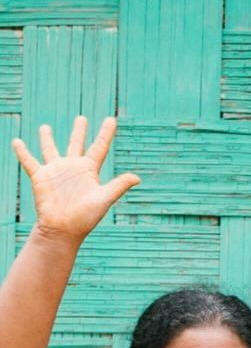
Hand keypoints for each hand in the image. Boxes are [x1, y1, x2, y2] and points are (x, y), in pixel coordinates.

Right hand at [13, 115, 139, 244]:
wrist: (63, 229)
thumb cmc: (85, 218)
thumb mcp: (104, 199)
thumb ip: (118, 186)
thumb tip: (137, 178)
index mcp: (89, 171)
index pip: (100, 147)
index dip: (106, 133)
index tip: (111, 119)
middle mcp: (73, 168)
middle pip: (77, 143)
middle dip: (79, 131)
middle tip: (81, 118)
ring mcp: (56, 171)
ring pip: (50, 149)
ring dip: (47, 138)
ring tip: (45, 127)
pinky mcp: (41, 177)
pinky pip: (29, 161)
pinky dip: (22, 152)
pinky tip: (17, 142)